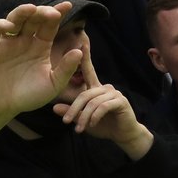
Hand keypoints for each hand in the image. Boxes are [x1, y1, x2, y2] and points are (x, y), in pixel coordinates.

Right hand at [0, 3, 81, 120]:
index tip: (67, 5)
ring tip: (31, 9)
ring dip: (22, 12)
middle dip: (42, 12)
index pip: (50, 25)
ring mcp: (7, 43)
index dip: (57, 14)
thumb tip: (79, 51)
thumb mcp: (52, 85)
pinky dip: (0, 25)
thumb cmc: (28, 96)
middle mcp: (24, 41)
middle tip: (51, 12)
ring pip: (14, 20)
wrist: (1, 108)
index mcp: (40, 46)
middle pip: (33, 19)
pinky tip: (9, 26)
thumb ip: (66, 69)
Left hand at [51, 37, 152, 157]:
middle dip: (74, 109)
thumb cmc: (104, 126)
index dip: (86, 57)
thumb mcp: (83, 120)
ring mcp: (114, 93)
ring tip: (79, 128)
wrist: (123, 135)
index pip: (89, 70)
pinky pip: (103, 106)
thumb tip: (54, 107)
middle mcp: (105, 88)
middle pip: (85, 94)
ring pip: (93, 102)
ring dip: (84, 117)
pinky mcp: (121, 101)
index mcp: (97, 89)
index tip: (82, 43)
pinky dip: (95, 116)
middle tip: (66, 122)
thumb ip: (72, 112)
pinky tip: (92, 125)